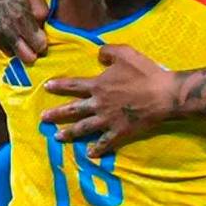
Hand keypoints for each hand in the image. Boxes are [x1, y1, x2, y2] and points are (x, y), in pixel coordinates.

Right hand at [0, 0, 47, 62]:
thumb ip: (42, 9)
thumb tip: (45, 27)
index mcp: (22, 17)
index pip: (39, 45)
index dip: (42, 44)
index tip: (41, 40)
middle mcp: (7, 29)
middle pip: (27, 58)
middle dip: (33, 53)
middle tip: (32, 46)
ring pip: (12, 53)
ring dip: (16, 47)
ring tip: (14, 30)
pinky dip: (2, 39)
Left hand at [42, 45, 174, 155]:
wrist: (163, 94)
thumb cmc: (145, 73)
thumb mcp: (126, 53)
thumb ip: (108, 52)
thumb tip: (98, 56)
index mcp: (99, 85)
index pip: (74, 85)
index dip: (59, 86)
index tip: (46, 87)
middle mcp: (99, 104)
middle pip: (73, 109)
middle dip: (56, 113)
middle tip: (43, 118)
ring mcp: (108, 119)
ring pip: (84, 127)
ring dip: (69, 133)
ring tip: (57, 137)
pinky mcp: (120, 131)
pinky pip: (105, 142)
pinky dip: (97, 149)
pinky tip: (89, 154)